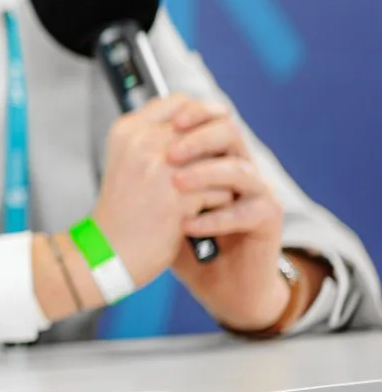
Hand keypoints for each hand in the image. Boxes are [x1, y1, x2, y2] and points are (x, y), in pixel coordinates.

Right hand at [89, 95, 241, 289]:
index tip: (213, 127)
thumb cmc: (123, 207)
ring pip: (219, 161)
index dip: (202, 114)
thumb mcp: (127, 159)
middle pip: (205, 129)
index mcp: (129, 130)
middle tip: (219, 168)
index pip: (180, 102)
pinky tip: (202, 214)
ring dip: (220, 179)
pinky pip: (221, 192)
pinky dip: (218, 205)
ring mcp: (162, 170)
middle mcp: (143, 144)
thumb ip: (155, 134)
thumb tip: (200, 117)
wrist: (110, 249)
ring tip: (208, 195)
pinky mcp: (179, 198)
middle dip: (218, 150)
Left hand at [164, 113, 292, 330]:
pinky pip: (246, 210)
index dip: (191, 113)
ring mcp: (257, 191)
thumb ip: (152, 165)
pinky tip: (188, 225)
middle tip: (170, 154)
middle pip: (229, 132)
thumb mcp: (161, 196)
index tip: (166, 123)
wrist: (216, 278)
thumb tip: (125, 134)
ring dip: (206, 174)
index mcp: (216, 154)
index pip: (210, 118)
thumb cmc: (183, 234)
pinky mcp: (267, 218)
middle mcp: (239, 165)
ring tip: (176, 185)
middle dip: (198, 139)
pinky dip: (215, 217)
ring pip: (240, 170)